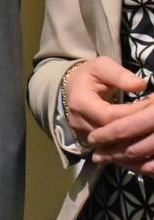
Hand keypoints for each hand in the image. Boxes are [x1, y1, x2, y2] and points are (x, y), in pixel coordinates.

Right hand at [71, 58, 153, 172]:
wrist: (73, 88)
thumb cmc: (90, 76)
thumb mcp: (102, 67)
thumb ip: (119, 75)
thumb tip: (140, 85)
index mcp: (80, 103)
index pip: (109, 116)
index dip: (132, 114)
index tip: (151, 106)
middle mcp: (78, 123)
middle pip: (111, 135)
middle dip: (136, 131)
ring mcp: (82, 135)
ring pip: (111, 147)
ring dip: (133, 143)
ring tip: (151, 135)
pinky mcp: (88, 143)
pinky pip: (110, 152)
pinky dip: (128, 152)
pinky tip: (143, 148)